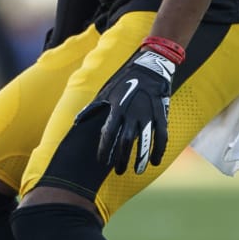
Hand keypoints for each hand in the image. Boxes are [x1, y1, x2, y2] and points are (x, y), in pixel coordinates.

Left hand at [74, 38, 181, 175]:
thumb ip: (92, 108)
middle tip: (118, 171)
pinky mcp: (161, 115)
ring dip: (141, 159)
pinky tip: (155, 162)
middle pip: (126, 142)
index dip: (105, 149)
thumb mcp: (106, 92)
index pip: (109, 134)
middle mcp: (132, 114)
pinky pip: (161, 136)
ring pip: (144, 142)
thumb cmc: (124, 81)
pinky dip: (159, 150)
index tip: (102, 161)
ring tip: (137, 171)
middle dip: (121, 159)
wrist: (150, 68)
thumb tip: (77, 121)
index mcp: (117, 109)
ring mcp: (148, 115)